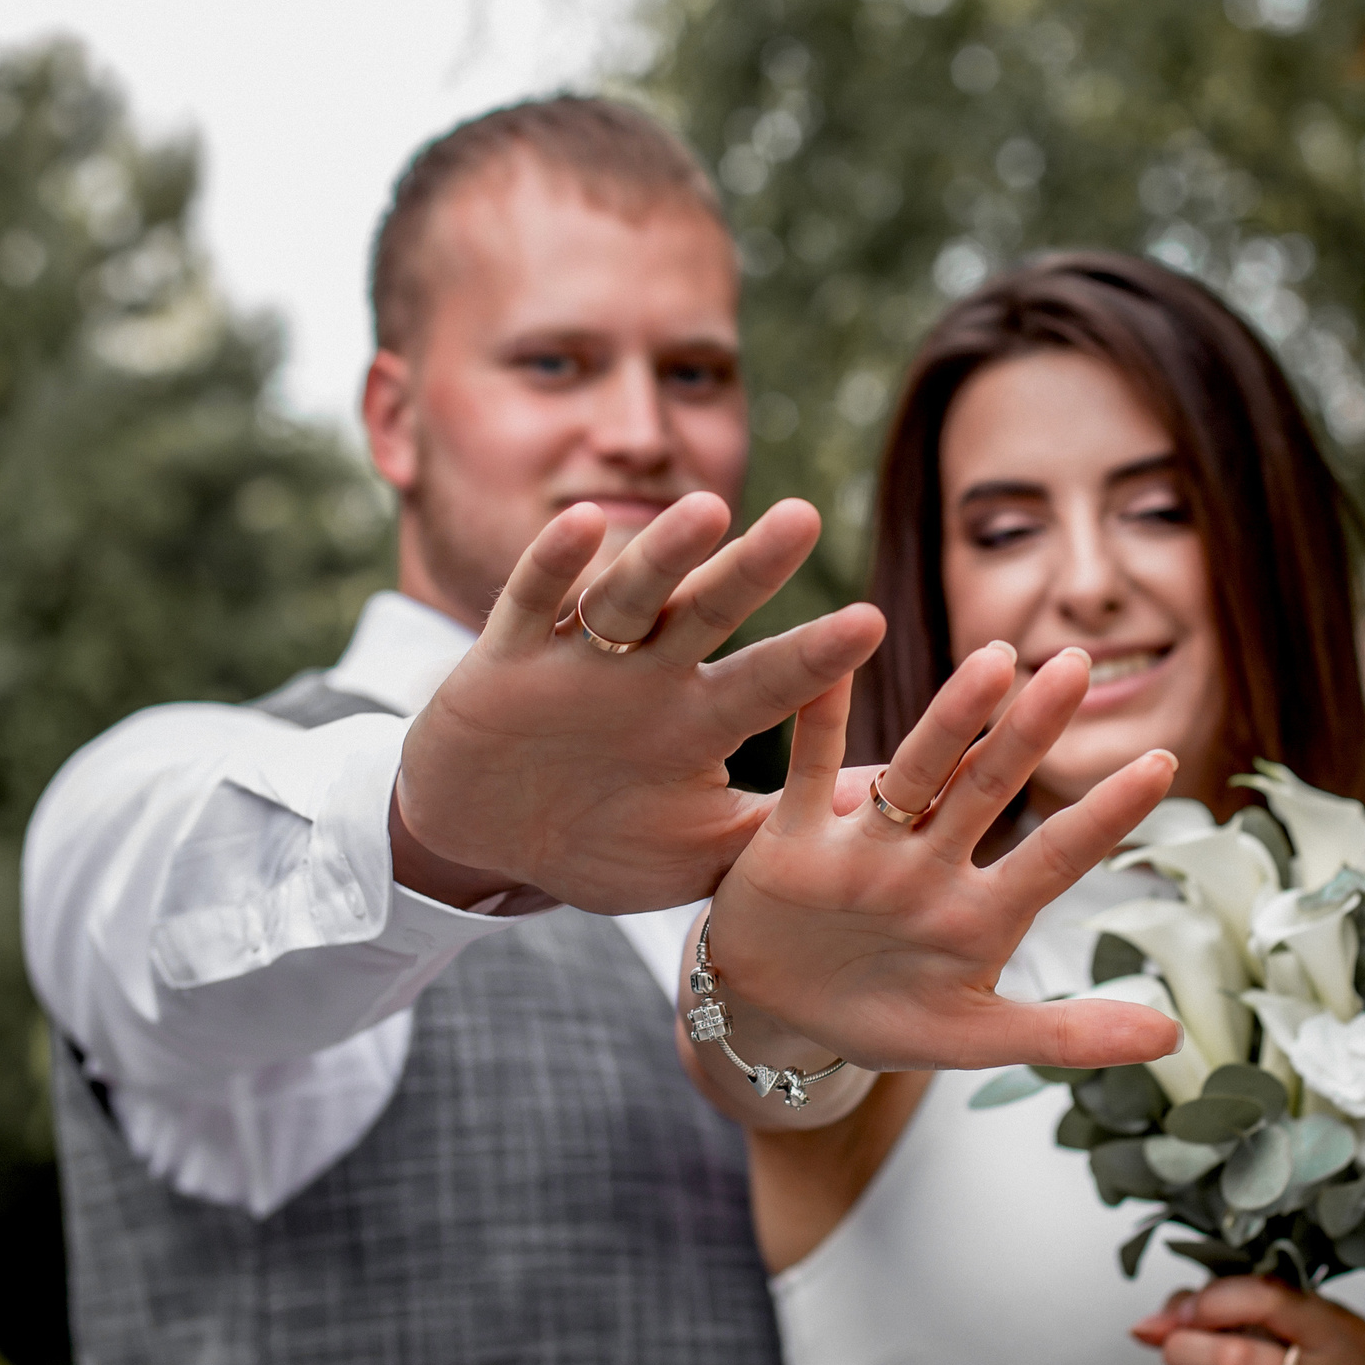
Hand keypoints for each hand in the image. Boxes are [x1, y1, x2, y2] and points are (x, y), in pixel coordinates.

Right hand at [394, 493, 883, 914]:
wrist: (482, 836)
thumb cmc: (599, 840)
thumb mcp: (695, 851)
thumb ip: (777, 832)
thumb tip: (882, 811)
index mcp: (699, 720)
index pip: (770, 682)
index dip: (816, 656)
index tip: (873, 621)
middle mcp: (649, 676)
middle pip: (708, 613)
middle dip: (753, 570)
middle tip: (805, 518)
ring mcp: (579, 660)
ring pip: (627, 597)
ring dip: (664, 555)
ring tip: (708, 512)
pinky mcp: (508, 656)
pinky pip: (531, 600)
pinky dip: (554, 564)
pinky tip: (585, 524)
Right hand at [702, 640, 1180, 1071]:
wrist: (774, 1013)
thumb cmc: (880, 1018)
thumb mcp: (972, 1038)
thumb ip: (1066, 1036)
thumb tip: (1171, 1036)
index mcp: (980, 910)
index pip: (1056, 856)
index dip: (1105, 814)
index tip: (1162, 764)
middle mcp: (931, 861)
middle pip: (988, 788)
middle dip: (1031, 731)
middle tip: (1074, 665)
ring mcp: (867, 844)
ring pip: (915, 771)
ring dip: (951, 719)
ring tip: (990, 663)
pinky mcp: (795, 835)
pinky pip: (810, 768)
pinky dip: (819, 717)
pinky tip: (835, 664)